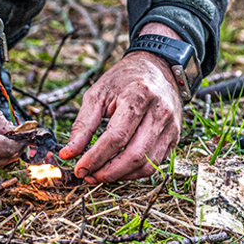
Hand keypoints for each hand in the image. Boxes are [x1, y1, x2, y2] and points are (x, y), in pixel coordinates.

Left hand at [59, 23, 183, 181]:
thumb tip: (68, 154)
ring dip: (120, 175)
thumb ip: (83, 125)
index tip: (79, 168)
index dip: (96, 157)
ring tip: (100, 174)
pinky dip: (134, 172)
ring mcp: (171, 126)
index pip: (117, 137)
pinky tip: (118, 168)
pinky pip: (155, 163)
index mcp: (139, 95)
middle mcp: (160, 111)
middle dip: (108, 172)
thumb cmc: (124, 79)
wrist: (157, 68)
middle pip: (134, 155)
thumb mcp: (98, 94)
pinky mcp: (174, 136)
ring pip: (147, 164)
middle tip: (88, 175)